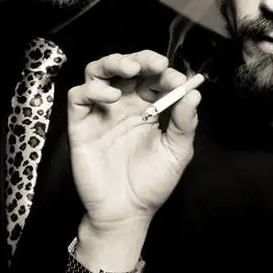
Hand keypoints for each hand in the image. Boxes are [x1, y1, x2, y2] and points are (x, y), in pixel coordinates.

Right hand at [67, 50, 201, 233]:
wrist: (127, 213)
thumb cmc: (153, 182)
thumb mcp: (177, 151)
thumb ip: (185, 122)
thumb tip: (194, 93)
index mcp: (148, 107)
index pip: (154, 78)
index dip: (166, 73)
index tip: (178, 80)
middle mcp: (124, 104)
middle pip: (126, 67)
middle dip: (141, 59)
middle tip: (156, 64)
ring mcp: (101, 113)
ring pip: (99, 73)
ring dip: (114, 63)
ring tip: (131, 70)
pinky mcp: (81, 126)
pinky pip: (79, 97)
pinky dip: (93, 90)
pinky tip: (112, 97)